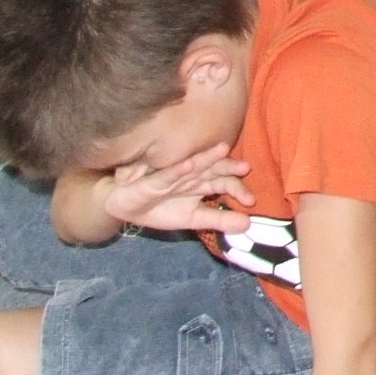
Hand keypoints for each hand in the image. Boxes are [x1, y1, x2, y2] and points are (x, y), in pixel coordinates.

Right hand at [97, 143, 254, 233]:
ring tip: (222, 149)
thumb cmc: (161, 209)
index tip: (251, 201)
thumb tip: (248, 225)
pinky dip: (176, 169)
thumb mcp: (193, 219)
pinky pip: (165, 175)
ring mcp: (172, 176)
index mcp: (201, 184)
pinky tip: (187, 165)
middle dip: (228, 167)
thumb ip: (219, 220)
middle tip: (245, 168)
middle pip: (212, 169)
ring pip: (191, 166)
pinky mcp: (152, 182)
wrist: (124, 206)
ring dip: (206, 158)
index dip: (238, 189)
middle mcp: (190, 176)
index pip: (224, 182)